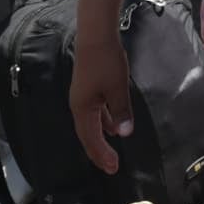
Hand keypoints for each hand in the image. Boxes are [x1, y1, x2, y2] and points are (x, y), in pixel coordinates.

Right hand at [68, 30, 135, 175]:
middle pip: (87, 135)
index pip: (91, 138)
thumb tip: (124, 134)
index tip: (112, 168)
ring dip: (100, 139)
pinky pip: (94, 113)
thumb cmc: (106, 62)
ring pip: (90, 124)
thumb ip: (120, 111)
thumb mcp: (117, 88)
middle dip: (98, 152)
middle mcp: (78, 106)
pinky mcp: (87, 89)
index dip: (101, 154)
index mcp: (83, 109)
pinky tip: (112, 125)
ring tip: (110, 152)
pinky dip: (102, 122)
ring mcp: (82, 97)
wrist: (96, 36)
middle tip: (110, 167)